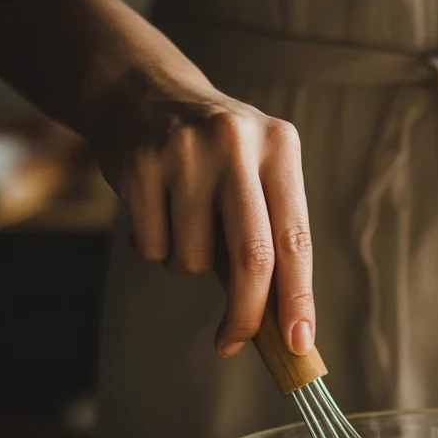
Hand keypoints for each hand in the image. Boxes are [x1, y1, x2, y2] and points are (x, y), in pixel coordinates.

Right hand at [92, 66, 313, 357]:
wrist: (141, 93)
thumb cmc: (214, 159)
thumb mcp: (255, 176)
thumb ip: (269, 240)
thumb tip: (279, 329)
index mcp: (279, 148)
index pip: (295, 240)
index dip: (298, 299)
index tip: (299, 345)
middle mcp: (236, 144)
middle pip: (251, 258)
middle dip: (246, 313)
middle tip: (234, 341)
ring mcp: (184, 152)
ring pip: (194, 260)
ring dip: (189, 264)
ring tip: (184, 221)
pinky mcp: (138, 165)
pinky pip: (152, 248)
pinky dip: (155, 248)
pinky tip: (156, 210)